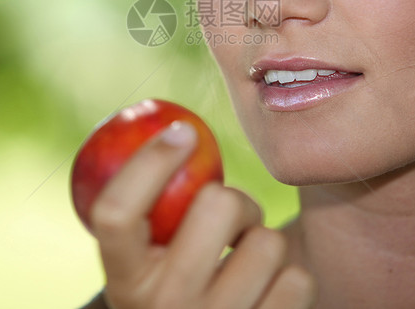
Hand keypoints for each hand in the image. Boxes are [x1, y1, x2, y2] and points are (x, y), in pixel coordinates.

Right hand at [88, 120, 315, 308]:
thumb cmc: (177, 293)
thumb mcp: (144, 269)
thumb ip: (148, 218)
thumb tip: (174, 125)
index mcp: (126, 284)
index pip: (116, 212)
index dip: (149, 161)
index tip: (182, 130)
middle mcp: (165, 308)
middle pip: (216, 205)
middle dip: (233, 199)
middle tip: (231, 214)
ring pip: (267, 241)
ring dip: (263, 241)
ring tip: (246, 262)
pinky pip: (298, 279)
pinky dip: (290, 277)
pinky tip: (268, 292)